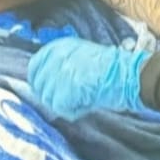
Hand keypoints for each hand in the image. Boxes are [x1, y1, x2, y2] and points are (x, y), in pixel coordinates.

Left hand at [27, 39, 149, 121]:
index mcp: (58, 47)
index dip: (38, 81)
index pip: (34, 66)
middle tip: (66, 101)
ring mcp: (58, 75)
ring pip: (48, 99)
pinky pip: (59, 108)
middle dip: (51, 96)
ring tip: (80, 102)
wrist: (125, 74)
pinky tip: (84, 107)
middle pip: (38, 85)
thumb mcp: (82, 54)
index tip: (45, 90)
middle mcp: (55, 58)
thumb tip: (48, 81)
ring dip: (63, 104)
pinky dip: (72, 111)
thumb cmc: (110, 67)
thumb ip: (62, 64)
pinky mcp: (63, 91)